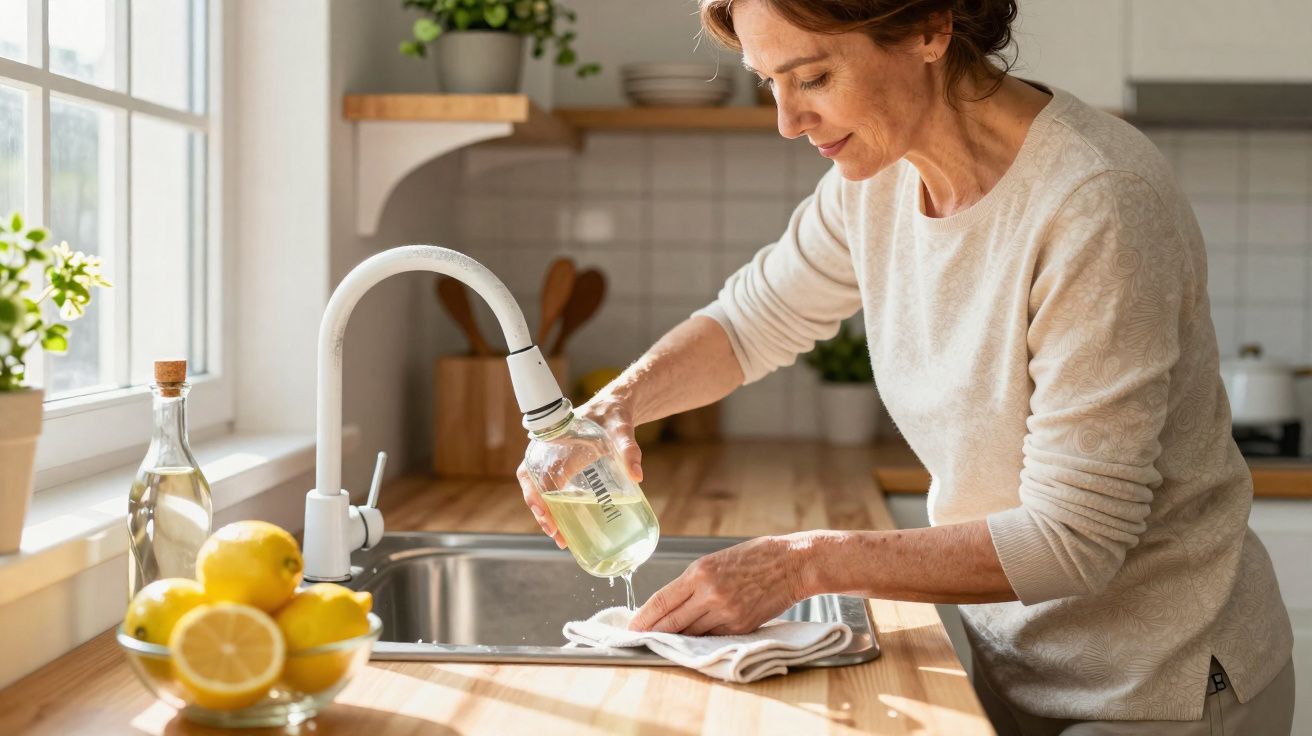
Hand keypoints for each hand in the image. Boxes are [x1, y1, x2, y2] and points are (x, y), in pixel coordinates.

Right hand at [516, 390, 645, 548]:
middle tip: (555, 534)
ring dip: (547, 515)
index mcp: (553, 442)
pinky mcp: (565, 469)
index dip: (535, 495)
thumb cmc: (613, 415)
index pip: (533, 473)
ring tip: (561, 539)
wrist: (614, 409)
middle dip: (541, 512)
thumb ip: (629, 449)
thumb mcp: (622, 429)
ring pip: (540, 491)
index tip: (546, 513)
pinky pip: (553, 490)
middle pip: (532, 487)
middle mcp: (548, 453)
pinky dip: (556, 509)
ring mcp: (554, 462)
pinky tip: (566, 526)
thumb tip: (637, 476)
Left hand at [628, 534, 813, 635]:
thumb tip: (672, 604)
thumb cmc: (755, 556)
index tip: (631, 627)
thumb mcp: (716, 561)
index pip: (661, 602)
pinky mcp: (740, 626)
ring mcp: (726, 612)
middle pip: (672, 623)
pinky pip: (712, 636)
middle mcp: (709, 594)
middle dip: (653, 633)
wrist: (792, 563)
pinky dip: (700, 639)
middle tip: (638, 640)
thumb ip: (693, 582)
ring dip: (676, 639)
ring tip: (663, 641)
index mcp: (700, 572)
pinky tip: (692, 641)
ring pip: (691, 633)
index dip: (643, 618)